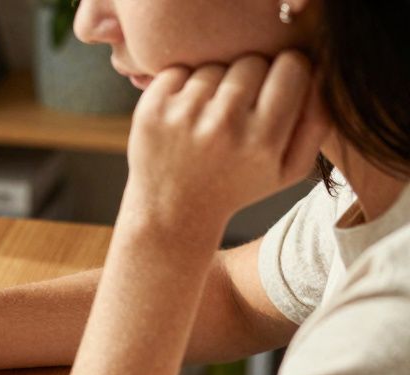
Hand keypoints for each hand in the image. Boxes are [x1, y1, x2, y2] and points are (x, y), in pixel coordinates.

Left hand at [124, 51, 330, 228]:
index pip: (293, 66)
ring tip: (210, 119)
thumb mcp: (288, 170)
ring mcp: (183, 116)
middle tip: (241, 109)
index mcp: (263, 141)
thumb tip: (323, 72)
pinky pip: (179, 70)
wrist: (172, 212)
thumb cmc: (237, 186)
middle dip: (252, 78)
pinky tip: (184, 116)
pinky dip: (182, 85)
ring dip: (215, 85)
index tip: (279, 87)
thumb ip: (317, 123)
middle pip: (253, 61)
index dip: (289, 72)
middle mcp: (223, 126)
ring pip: (215, 65)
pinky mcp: (152, 110)